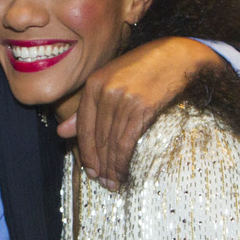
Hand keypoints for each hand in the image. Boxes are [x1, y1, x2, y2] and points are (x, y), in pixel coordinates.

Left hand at [59, 36, 222, 187]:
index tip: (89, 170)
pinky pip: (126, 142)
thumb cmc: (144, 69)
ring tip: (113, 183)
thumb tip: (61, 133)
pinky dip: (123, 162)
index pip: (84, 126)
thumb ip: (86, 108)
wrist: (178, 56)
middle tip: (102, 182)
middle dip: (99, 164)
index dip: (86, 152)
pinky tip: (123, 173)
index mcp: (94, 84)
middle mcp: (106, 91)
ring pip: (111, 142)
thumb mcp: (110, 81)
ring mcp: (123, 100)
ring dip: (111, 167)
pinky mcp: (142, 108)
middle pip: (97, 137)